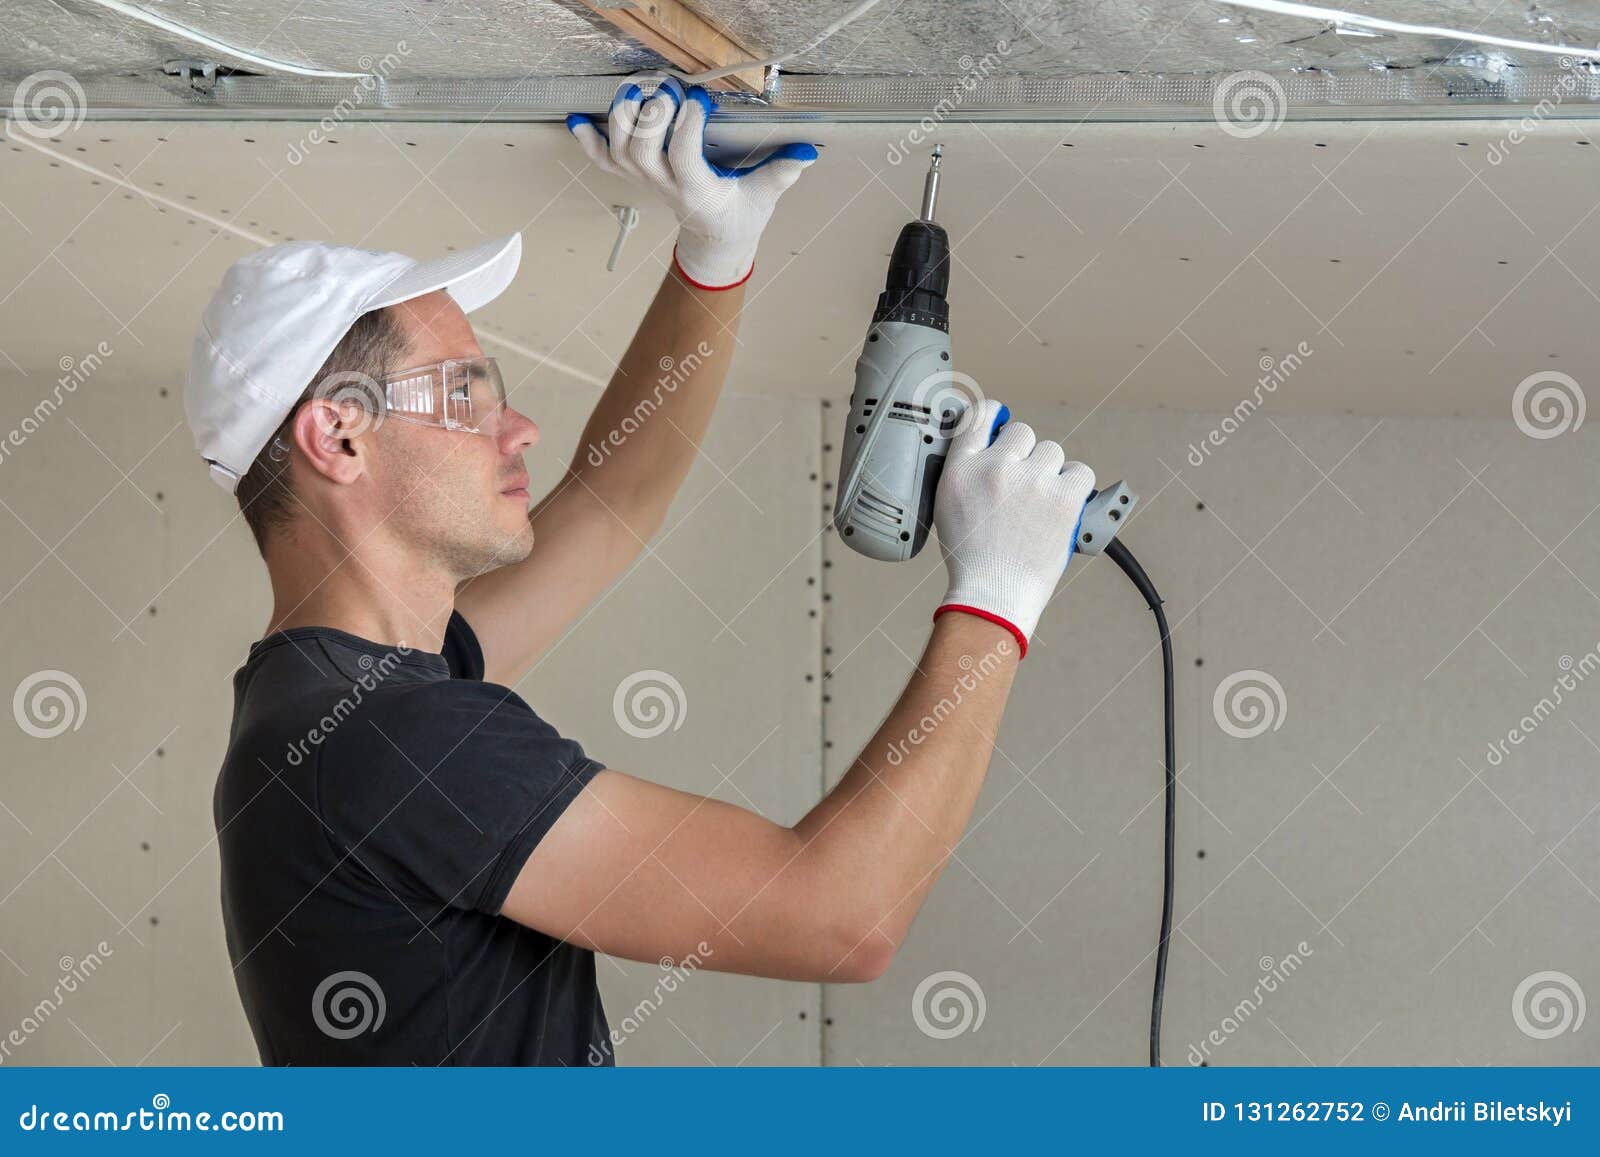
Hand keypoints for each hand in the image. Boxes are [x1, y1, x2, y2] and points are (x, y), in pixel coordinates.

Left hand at [566, 82, 817, 289]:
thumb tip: (806, 152)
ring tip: (634, 91)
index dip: (686, 125)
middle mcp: (665, 186)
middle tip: (665, 89)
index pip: (683, 156)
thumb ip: (782, 173)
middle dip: (648, 116)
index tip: (699, 99)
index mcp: (697, 191)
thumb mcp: (765, 197)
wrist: (715, 240)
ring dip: (620, 119)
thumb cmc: (740, 216)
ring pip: (618, 153)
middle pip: (641, 152)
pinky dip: (589, 141)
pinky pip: (603, 161)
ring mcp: (646, 181)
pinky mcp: (636, 177)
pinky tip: (579, 119)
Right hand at [931, 399, 1095, 657]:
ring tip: (1041, 503)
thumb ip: (967, 470)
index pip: (978, 416)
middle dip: (1025, 456)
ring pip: (1052, 452)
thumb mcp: (949, 505)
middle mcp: (995, 468)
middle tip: (1022, 487)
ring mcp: (1032, 481)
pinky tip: (1062, 504)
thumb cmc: (973, 558)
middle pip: (1022, 433)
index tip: (1000, 422)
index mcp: (962, 469)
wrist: (994, 594)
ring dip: (1050, 472)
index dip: (994, 416)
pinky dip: (1076, 487)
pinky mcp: (1063, 498)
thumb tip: (991, 446)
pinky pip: (1080, 472)